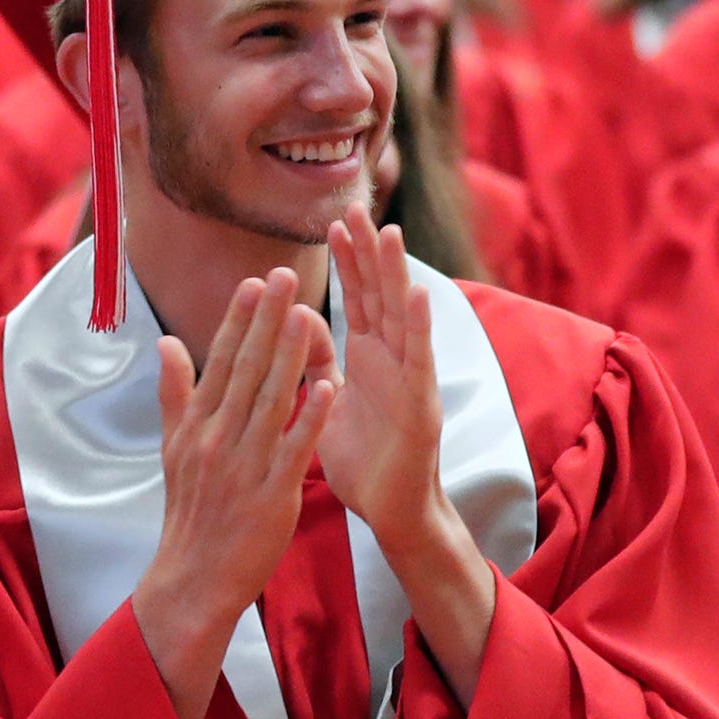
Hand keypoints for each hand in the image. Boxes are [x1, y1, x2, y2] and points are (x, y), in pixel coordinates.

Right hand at [130, 270, 334, 718]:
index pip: (222, 360)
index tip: (257, 281)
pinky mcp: (273, 492)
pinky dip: (309, 416)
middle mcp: (219, 437)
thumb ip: (174, 393)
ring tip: (308, 312)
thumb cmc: (191, 512)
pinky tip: (327, 385)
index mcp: (199, 424)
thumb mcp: (173, 449)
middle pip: (247, 369)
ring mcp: (246, 463)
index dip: (242, 319)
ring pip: (271, 399)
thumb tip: (166, 343)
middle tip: (287, 274)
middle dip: (269, 320)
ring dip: (290, 354)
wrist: (195, 577)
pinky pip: (294, 447)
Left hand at [319, 212, 496, 700]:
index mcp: (366, 359)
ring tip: (391, 234)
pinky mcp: (422, 405)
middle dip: (368, 252)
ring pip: (403, 317)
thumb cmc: (362, 460)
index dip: (348, 260)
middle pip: (379, 295)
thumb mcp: (327, 402)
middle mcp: (391, 361)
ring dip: (397, 276)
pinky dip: (420, 327)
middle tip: (357, 206)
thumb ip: (315, 362)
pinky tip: (419, 295)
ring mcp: (410, 379)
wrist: (389, 512)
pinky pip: (420, 361)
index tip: (334, 220)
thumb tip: (296, 322)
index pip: (356, 298)